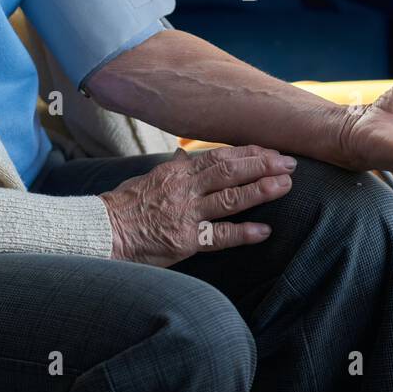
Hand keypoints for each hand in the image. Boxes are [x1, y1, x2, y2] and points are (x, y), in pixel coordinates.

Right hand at [99, 145, 295, 266]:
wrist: (103, 231)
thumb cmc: (124, 205)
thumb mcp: (148, 178)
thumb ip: (173, 167)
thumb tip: (187, 153)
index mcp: (177, 170)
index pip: (219, 156)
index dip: (248, 153)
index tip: (270, 151)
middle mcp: (184, 188)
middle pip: (230, 171)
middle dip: (262, 165)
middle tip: (289, 163)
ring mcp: (185, 214)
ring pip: (230, 197)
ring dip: (260, 190)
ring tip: (285, 185)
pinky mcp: (185, 240)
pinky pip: (219, 236)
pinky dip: (243, 233)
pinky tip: (264, 231)